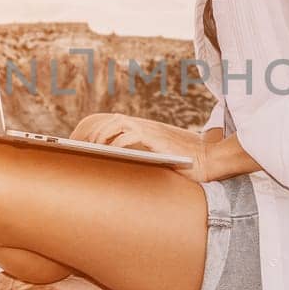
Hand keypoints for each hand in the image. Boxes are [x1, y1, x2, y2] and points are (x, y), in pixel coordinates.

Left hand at [70, 113, 210, 181]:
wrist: (209, 160)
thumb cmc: (185, 164)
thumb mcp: (159, 158)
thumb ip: (142, 157)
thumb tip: (120, 170)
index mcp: (144, 129)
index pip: (114, 122)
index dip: (95, 130)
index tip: (81, 144)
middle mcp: (145, 127)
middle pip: (111, 120)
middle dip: (92, 131)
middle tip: (79, 147)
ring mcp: (150, 131)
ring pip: (117, 124)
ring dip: (102, 134)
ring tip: (91, 148)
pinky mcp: (155, 139)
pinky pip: (130, 136)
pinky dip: (117, 143)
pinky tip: (109, 152)